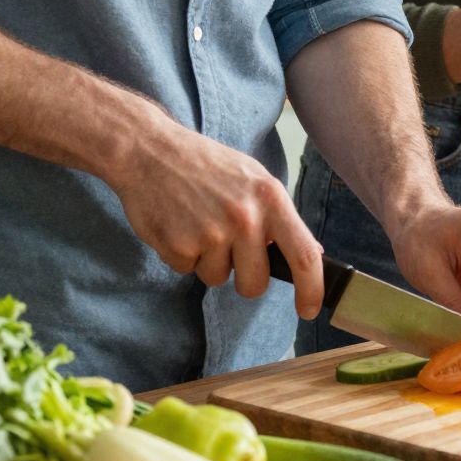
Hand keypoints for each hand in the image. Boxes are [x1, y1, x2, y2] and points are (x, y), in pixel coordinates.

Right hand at [109, 112, 326, 312]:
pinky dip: (181, 254)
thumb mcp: (253, 178)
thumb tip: (312, 253)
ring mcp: (210, 233)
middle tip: (228, 249)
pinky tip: (176, 223)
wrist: (148, 150)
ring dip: (207, 261)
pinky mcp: (178, 246)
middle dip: (244, 279)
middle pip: (255, 283)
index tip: (309, 310)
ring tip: (196, 222)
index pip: (303, 255)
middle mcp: (244, 217)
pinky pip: (187, 270)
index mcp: (270, 198)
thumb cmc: (205, 165)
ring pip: (218, 278)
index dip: (311, 289)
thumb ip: (279, 216)